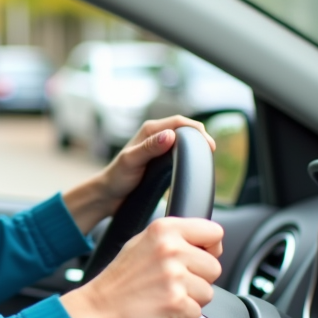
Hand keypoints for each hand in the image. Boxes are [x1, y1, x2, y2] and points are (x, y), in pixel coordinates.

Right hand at [60, 217, 223, 317]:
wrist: (98, 310)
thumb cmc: (119, 281)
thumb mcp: (142, 243)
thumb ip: (173, 237)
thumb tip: (206, 242)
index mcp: (164, 229)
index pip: (214, 232)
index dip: (210, 249)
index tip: (197, 259)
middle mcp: (170, 248)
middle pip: (214, 267)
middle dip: (198, 279)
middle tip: (171, 283)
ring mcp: (173, 276)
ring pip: (208, 292)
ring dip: (191, 300)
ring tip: (164, 296)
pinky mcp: (175, 302)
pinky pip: (197, 313)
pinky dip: (182, 317)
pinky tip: (162, 310)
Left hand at [63, 116, 215, 233]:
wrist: (107, 195)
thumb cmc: (116, 178)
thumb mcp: (131, 162)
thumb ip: (149, 148)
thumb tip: (170, 136)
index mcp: (149, 130)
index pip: (180, 122)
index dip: (197, 131)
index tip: (209, 146)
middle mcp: (155, 135)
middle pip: (186, 129)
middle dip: (200, 137)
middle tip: (210, 153)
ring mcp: (158, 147)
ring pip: (184, 141)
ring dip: (196, 147)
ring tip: (205, 159)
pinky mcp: (161, 159)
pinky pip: (180, 152)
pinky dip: (190, 156)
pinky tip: (194, 165)